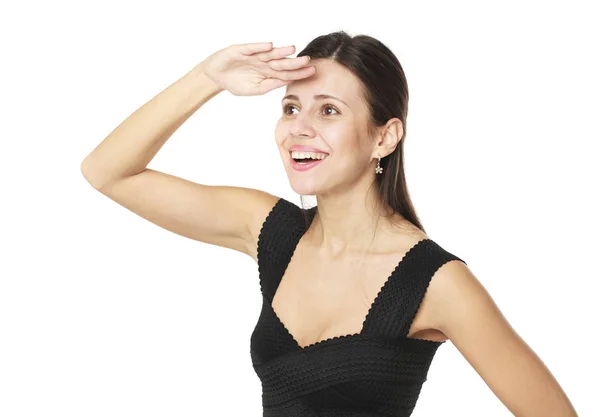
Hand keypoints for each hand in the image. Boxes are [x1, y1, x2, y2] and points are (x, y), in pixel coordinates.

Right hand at [200, 42, 314, 95]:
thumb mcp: (255, 89)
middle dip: (294, 61)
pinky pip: (252, 48)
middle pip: (282, 62)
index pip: (287, 72)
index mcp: (269, 73)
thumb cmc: (236, 83)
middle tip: (308, 60)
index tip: (312, 72)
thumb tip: (287, 80)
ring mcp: (253, 55)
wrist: (216, 77)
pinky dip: (260, 46)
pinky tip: (270, 46)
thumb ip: (271, 84)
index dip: (299, 72)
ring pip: (269, 53)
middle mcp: (264, 62)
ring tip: (293, 48)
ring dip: (281, 51)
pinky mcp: (241, 50)